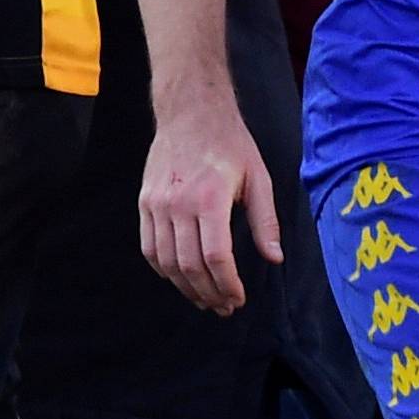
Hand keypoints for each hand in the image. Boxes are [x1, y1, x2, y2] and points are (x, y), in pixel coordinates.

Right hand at [138, 102, 283, 315]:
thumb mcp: (258, 177)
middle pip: (190, 266)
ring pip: (167, 263)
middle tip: (225, 306)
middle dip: (209, 293)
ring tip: (205, 299)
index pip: (216, 257)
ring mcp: (157, 204)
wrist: (191, 111)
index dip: (228, 285)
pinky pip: (150, 248)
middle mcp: (179, 203)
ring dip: (186, 288)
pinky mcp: (145, 203)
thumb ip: (265, 221)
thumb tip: (274, 258)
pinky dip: (164, 270)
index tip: (239, 298)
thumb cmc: (229, 143)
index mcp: (210, 197)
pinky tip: (180, 278)